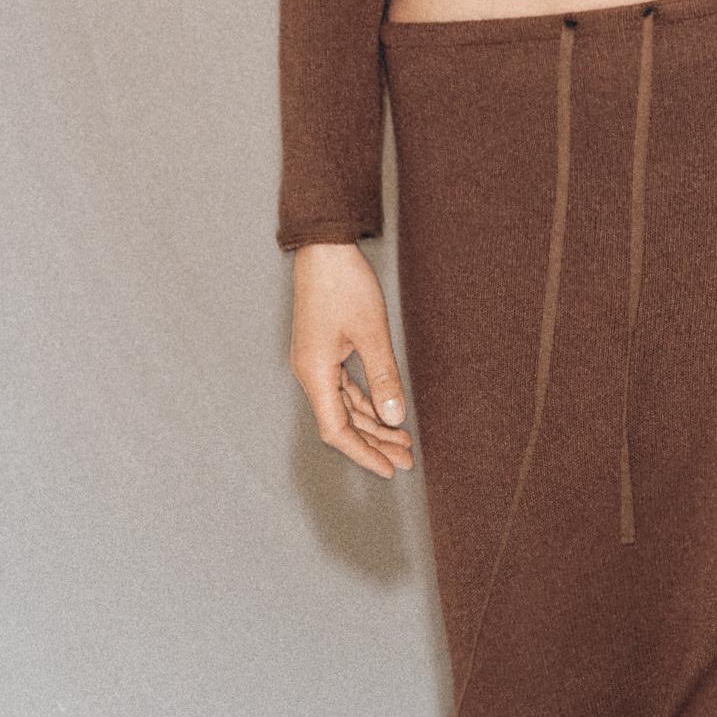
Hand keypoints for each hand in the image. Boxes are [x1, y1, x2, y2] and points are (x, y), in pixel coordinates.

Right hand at [289, 244, 414, 476]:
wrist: (324, 247)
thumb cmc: (344, 283)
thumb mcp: (372, 333)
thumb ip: (384, 378)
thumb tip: (394, 418)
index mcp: (315, 372)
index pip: (337, 430)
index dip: (363, 453)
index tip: (389, 469)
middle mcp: (310, 372)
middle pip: (341, 422)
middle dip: (374, 442)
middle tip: (406, 458)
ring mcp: (314, 362)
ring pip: (344, 406)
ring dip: (372, 424)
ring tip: (403, 439)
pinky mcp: (322, 351)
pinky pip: (343, 388)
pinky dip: (365, 402)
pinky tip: (385, 412)